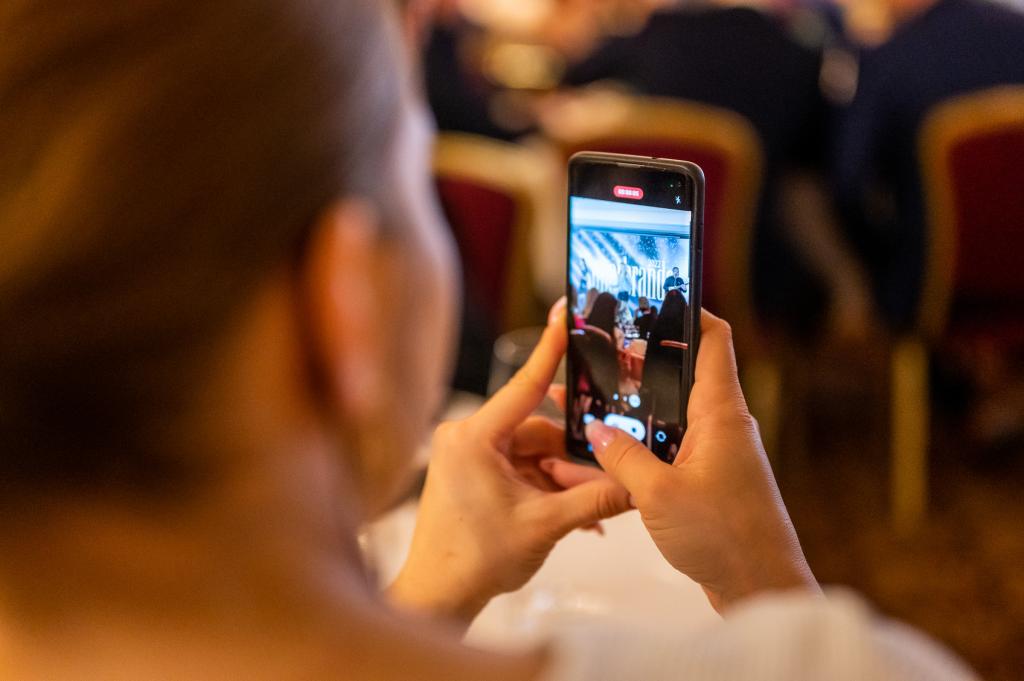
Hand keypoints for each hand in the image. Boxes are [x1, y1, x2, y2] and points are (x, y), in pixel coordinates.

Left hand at [388, 300, 631, 623]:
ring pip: (536, 453)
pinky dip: (550, 488)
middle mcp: (467, 438)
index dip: (552, 347)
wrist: (437, 596)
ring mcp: (470, 456)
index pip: (524, 385)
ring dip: (565, 478)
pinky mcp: (475, 474)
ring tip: (592, 512)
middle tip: (608, 472)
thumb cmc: (474, 560)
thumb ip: (595, 500)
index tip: (567, 310)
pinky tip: (578, 515)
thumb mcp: (545, 525)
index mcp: (473, 438)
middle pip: (539, 430)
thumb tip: (638, 486)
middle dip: (574, 456)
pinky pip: (524, 470)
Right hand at [586, 310, 819, 612]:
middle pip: (683, 373)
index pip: (714, 339)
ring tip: (592, 396)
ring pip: (671, 412)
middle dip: (641, 360)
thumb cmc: (724, 538)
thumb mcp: (659, 494)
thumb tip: (594, 427)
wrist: (762, 587)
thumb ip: (622, 457)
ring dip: (635, 405)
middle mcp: (722, 425)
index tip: (651, 295)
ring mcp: (716, 452)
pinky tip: (607, 450)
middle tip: (599, 351)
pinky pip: (670, 447)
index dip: (687, 310)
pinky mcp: (708, 479)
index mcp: (720, 413)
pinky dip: (641, 442)